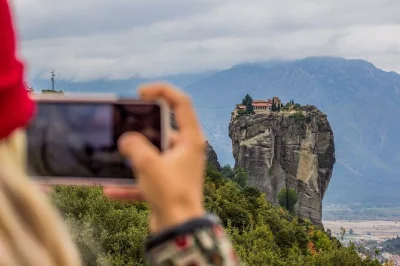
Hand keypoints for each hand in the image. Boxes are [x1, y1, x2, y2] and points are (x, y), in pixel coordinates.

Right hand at [104, 83, 205, 232]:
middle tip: (123, 126)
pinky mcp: (168, 182)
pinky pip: (147, 177)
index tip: (141, 92)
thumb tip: (126, 139)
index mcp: (190, 139)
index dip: (163, 91)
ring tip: (115, 157)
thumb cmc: (172, 194)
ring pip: (152, 154)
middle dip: (141, 129)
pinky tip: (111, 191)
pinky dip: (131, 182)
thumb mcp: (149, 164)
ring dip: (133, 158)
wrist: (179, 229)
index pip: (181, 103)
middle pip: (162, 129)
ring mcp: (177, 167)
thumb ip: (134, 146)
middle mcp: (186, 150)